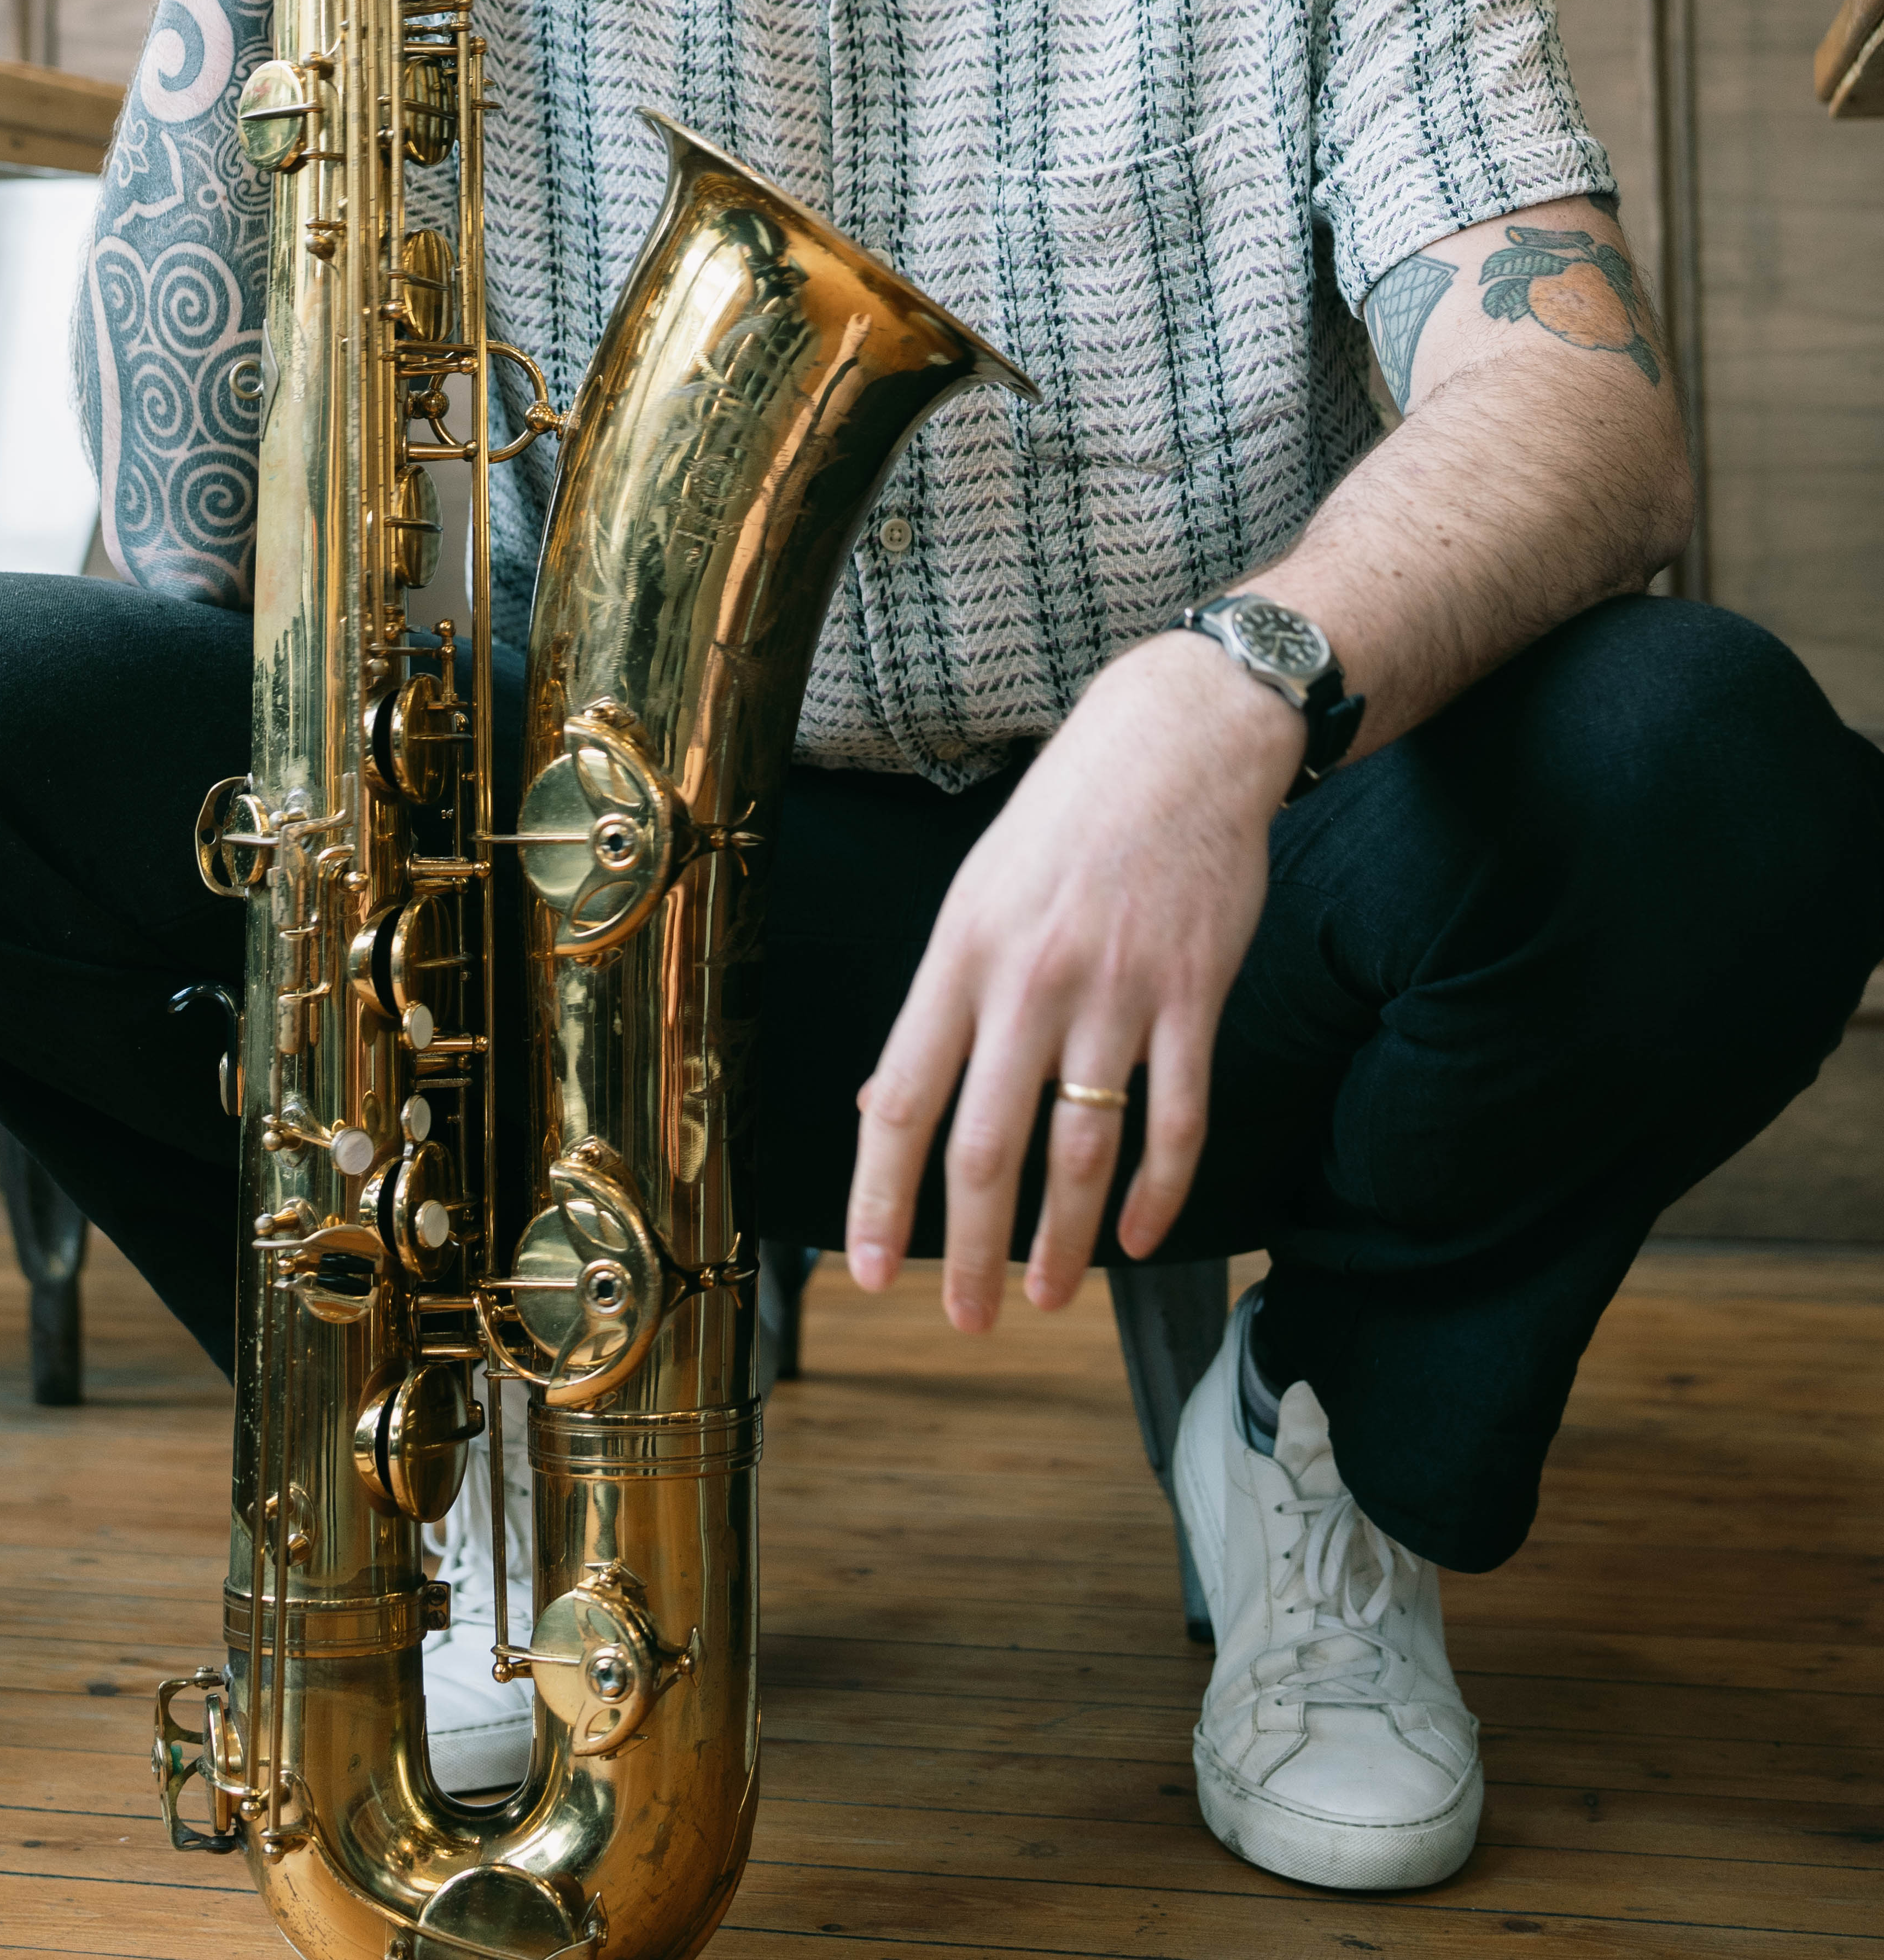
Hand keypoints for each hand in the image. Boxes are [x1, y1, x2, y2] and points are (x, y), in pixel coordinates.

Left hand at [843, 634, 1297, 1330]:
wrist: (1180, 742)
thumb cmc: (1067, 819)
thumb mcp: (975, 894)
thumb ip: (941, 1003)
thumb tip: (883, 1106)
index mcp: (961, 955)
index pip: (901, 1098)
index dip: (880, 1196)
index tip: (868, 1271)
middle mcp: (1029, 982)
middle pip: (987, 1147)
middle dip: (970, 1252)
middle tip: (965, 1319)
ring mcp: (1116, 993)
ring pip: (1081, 1151)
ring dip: (1061, 1242)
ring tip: (1045, 1297)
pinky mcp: (1193, 996)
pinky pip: (1176, 1119)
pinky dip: (1159, 1193)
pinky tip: (1138, 1233)